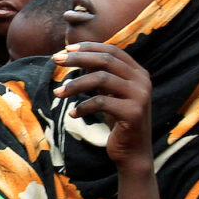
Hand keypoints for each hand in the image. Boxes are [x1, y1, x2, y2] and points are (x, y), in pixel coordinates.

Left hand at [53, 42, 152, 170]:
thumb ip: (100, 75)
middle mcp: (143, 80)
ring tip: (58, 93)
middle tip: (55, 60)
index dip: (88, 47)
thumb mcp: (109, 93)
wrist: (133, 151)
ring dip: (75, 84)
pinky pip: (101, 102)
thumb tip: (75, 55)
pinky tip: (73, 114)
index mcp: (138, 72)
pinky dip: (83, 106)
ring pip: (102, 79)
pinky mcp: (133, 112)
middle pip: (106, 60)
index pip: (112, 50)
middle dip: (78, 58)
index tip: (66, 49)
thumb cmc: (118, 120)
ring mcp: (140, 96)